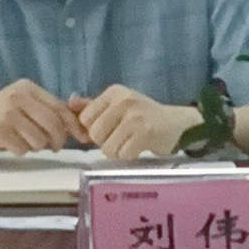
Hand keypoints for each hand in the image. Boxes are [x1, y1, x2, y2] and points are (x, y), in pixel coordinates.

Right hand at [0, 82, 81, 152]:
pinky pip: (23, 149)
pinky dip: (21, 151)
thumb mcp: (22, 105)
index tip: (83, 137)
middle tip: (54, 147)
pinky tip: (11, 144)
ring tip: (25, 142)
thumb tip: (79, 128)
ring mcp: (7, 113)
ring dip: (37, 147)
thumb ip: (47, 111)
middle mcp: (17, 97)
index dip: (74, 125)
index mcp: (27, 87)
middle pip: (53, 124)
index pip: (59, 107)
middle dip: (58, 140)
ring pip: (40, 140)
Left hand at [75, 86, 192, 161]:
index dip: (93, 130)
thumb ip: (94, 106)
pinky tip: (139, 147)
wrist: (178, 123)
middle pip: (95, 134)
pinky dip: (129, 155)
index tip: (108, 130)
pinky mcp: (145, 132)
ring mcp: (135, 116)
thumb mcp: (119, 106)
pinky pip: (123, 154)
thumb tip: (69, 104)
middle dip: (105, 142)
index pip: (85, 118)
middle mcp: (123, 101)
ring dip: (118, 151)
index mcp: (114, 92)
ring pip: (107, 147)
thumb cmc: (144, 116)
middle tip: (121, 137)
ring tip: (130, 142)